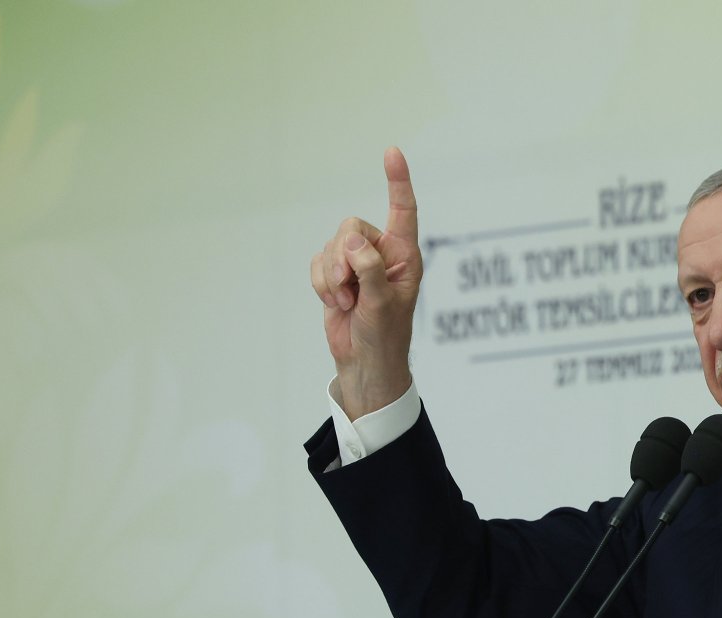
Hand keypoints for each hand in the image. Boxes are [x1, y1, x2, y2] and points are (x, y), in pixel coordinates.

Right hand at [309, 147, 421, 419]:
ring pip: (331, 246)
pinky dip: (321, 285)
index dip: (397, 181)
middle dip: (343, 258)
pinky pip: (317, 262)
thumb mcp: (382, 304)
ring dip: (331, 278)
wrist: (365, 362)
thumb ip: (369, 269)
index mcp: (404, 256)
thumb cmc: (385, 336)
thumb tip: (353, 242)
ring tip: (346, 303)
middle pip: (351, 227)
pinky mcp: (336, 275)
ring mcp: (357, 264)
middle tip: (350, 289)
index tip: (392, 152)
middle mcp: (381, 254)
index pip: (403, 211)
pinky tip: (336, 305)